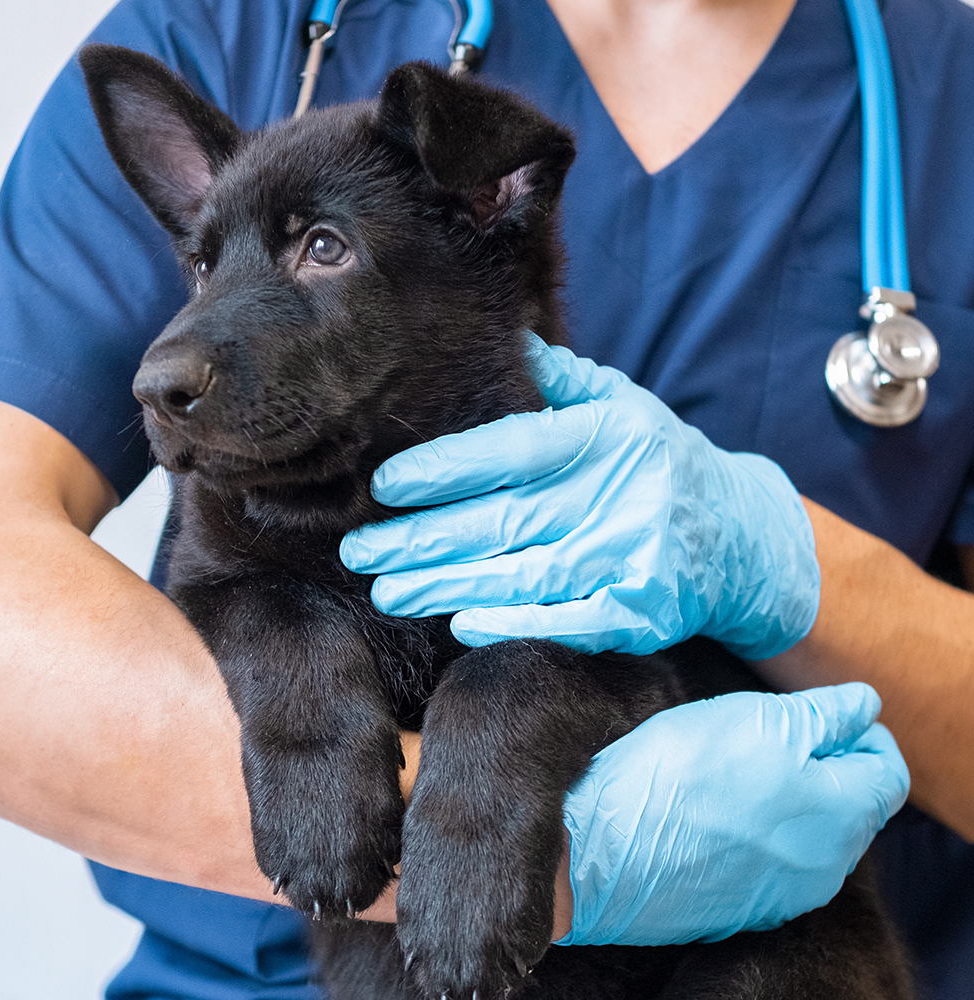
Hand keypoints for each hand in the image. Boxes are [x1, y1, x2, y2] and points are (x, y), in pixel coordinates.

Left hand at [340, 333, 817, 658]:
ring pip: (523, 576)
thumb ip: (559, 379)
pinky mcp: (643, 612)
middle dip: (421, 539)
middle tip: (357, 551)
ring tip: (386, 590)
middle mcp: (621, 496)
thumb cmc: (658, 461)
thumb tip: (503, 333)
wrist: (747, 535)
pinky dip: (513, 626)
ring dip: (446, 587)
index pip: (512, 451)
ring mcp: (633, 558)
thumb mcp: (621, 404)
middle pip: (503, 521)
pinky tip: (460, 625)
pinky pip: (569, 622)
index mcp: (608, 437)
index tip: (383, 484)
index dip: (445, 468)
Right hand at [558, 683, 908, 945]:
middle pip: (852, 808)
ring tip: (734, 775)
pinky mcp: (740, 910)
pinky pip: (769, 867)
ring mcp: (784, 895)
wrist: (599, 852)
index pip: (888, 770)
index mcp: (844, 815)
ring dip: (790, 805)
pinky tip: (712, 816)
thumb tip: (863, 707)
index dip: (862, 733)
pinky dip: (756, 838)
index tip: (826, 713)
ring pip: (810, 840)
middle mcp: (827, 866)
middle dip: (825, 768)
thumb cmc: (677, 778)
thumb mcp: (756, 720)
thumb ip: (823, 714)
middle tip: (770, 736)